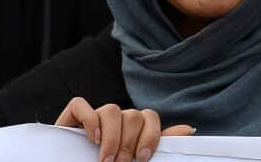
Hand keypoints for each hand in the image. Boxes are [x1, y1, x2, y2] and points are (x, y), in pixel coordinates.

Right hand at [55, 97, 194, 161]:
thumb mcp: (136, 157)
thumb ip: (158, 144)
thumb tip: (189, 130)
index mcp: (132, 127)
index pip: (150, 117)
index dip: (150, 136)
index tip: (142, 158)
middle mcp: (115, 119)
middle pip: (132, 115)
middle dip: (128, 143)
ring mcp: (94, 116)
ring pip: (111, 109)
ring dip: (112, 137)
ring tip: (106, 159)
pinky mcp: (71, 116)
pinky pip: (81, 105)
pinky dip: (89, 120)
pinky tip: (92, 138)